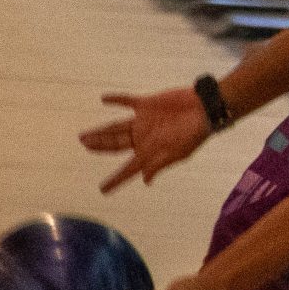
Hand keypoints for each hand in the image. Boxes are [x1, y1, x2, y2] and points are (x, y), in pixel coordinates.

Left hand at [81, 88, 212, 192]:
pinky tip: (104, 99)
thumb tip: (145, 180)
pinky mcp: (147, 105)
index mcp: (148, 152)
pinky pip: (127, 102)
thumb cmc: (192, 134)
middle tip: (84, 144)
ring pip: (116, 126)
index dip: (115, 180)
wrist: (204, 109)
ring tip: (86, 134)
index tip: (103, 190)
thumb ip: (158, 164)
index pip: (127, 169)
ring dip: (102, 130)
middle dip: (99, 146)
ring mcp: (143, 121)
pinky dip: (116, 100)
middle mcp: (143, 137)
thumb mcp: (177, 154)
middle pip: (115, 144)